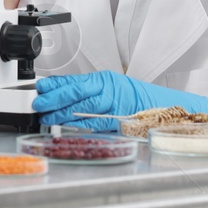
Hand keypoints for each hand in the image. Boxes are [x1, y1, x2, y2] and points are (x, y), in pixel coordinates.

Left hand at [33, 70, 207, 130]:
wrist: (169, 109)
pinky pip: (99, 123)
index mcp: (106, 80)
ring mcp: (117, 104)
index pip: (75, 80)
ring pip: (86, 107)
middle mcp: (111, 89)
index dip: (56, 84)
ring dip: (64, 113)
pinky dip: (82, 125)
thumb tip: (60, 96)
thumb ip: (89, 94)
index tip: (40, 87)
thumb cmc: (138, 101)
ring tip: (48, 117)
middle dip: (55, 98)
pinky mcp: (123, 120)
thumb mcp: (111, 91)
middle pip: (78, 92)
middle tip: (38, 104)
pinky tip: (69, 126)